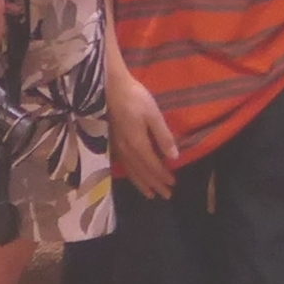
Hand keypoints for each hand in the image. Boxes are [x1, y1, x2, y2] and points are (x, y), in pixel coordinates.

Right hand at [108, 59, 180, 196]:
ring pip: (131, 171)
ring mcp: (117, 148)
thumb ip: (163, 137)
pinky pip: (123, 166)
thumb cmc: (135, 98)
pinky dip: (130, 175)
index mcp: (138, 144)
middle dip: (154, 185)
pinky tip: (133, 177)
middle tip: (165, 196)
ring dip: (142, 184)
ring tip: (150, 194)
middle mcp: (126, 151)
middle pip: (142, 173)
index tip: (173, 184)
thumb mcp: (153, 115)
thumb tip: (174, 157)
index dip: (163, 176)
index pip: (153, 166)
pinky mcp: (111, 143)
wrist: (109, 88)